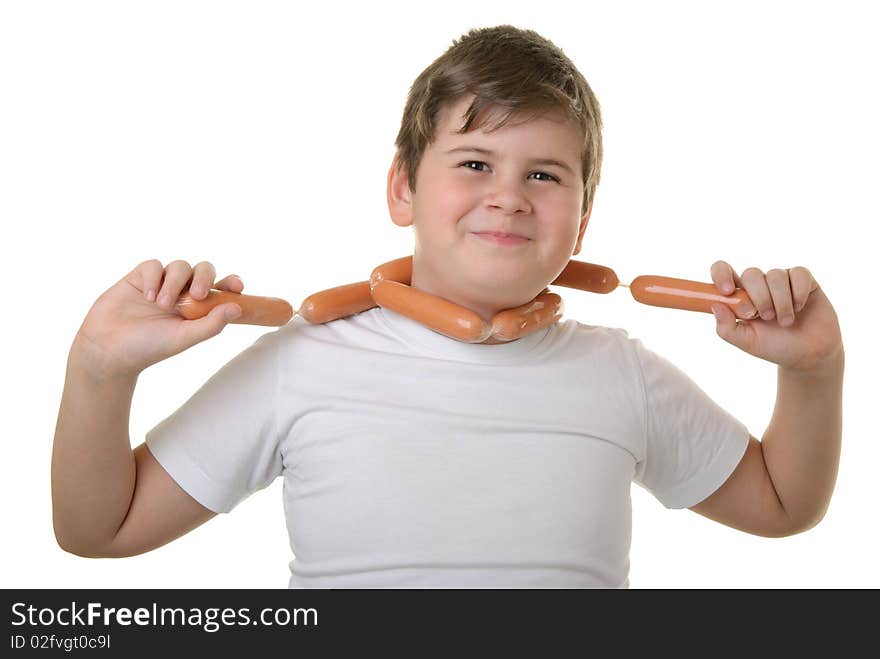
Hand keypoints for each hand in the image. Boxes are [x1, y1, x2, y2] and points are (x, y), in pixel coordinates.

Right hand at [74, 259, 245, 378]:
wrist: (108, 348)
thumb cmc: (149, 347)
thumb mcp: (184, 338)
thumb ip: (211, 324)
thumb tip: (237, 308)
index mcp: (198, 308)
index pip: (221, 289)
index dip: (231, 283)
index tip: (237, 286)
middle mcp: (183, 293)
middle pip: (203, 270)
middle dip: (204, 277)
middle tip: (197, 294)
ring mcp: (162, 284)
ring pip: (180, 266)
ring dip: (174, 283)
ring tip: (162, 305)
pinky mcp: (140, 277)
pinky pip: (154, 265)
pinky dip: (154, 278)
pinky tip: (148, 296)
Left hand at [709, 261, 842, 371]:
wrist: (810, 354)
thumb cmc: (776, 347)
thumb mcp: (747, 342)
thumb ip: (727, 328)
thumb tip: (716, 306)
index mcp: (740, 297)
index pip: (723, 272)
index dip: (721, 275)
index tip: (727, 291)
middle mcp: (759, 285)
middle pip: (751, 273)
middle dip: (759, 297)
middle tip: (767, 317)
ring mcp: (782, 281)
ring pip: (775, 275)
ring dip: (781, 301)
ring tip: (785, 321)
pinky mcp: (804, 280)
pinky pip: (799, 274)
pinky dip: (798, 293)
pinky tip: (799, 308)